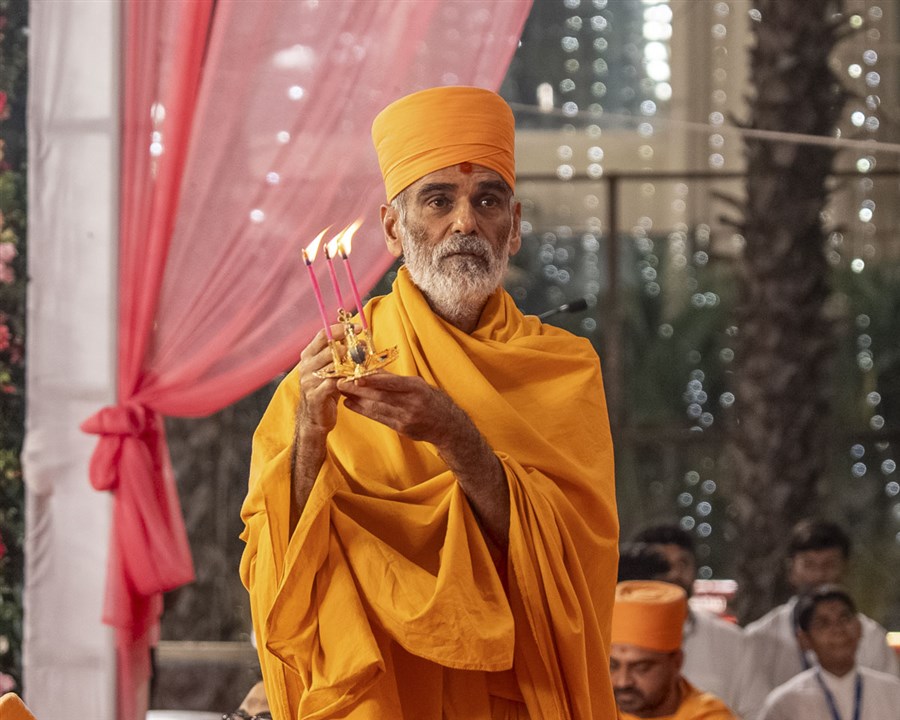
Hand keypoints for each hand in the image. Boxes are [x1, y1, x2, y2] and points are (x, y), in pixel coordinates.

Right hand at [297, 325, 356, 437]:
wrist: (315, 418)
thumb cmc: (326, 390)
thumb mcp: (332, 369)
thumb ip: (340, 355)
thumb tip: (360, 342)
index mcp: (309, 355)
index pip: (323, 335)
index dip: (341, 329)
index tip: (357, 328)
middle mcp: (306, 366)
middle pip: (329, 348)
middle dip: (350, 346)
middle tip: (364, 348)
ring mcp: (308, 381)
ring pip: (332, 365)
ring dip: (350, 363)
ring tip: (363, 363)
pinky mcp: (315, 395)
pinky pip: (333, 384)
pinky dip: (347, 380)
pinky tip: (356, 380)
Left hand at [336, 372, 453, 444]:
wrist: (447, 426)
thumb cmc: (432, 400)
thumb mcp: (418, 385)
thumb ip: (396, 380)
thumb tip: (373, 370)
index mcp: (417, 388)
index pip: (392, 383)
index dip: (373, 380)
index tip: (356, 376)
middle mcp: (412, 404)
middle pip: (381, 396)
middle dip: (359, 389)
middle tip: (341, 382)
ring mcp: (406, 418)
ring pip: (377, 407)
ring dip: (357, 399)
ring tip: (342, 392)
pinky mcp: (401, 429)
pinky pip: (379, 418)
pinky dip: (363, 411)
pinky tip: (351, 404)